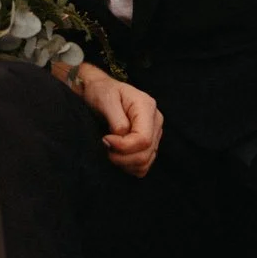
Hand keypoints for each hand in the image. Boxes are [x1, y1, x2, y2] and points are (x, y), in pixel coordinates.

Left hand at [74, 62, 163, 178]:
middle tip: (105, 146)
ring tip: (109, 150)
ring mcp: (154, 134)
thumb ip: (116, 118)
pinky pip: (143, 165)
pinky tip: (117, 155)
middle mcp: (155, 121)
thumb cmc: (102, 92)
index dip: (123, 146)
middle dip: (122, 157)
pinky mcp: (149, 144)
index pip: (143, 139)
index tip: (105, 139)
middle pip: (145, 153)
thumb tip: (121, 135)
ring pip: (145, 162)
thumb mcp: (105, 99)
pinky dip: (129, 166)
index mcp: (147, 107)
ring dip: (124, 163)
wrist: (101, 91)